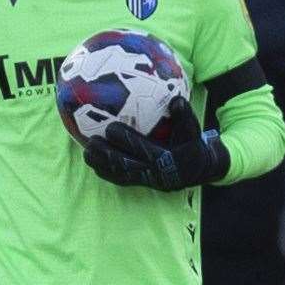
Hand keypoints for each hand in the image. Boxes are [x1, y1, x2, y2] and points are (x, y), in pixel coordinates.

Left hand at [82, 97, 230, 190]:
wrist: (198, 169)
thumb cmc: (192, 143)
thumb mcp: (193, 129)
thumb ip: (184, 115)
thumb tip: (176, 99)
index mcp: (166, 159)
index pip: (143, 150)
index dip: (126, 140)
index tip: (110, 128)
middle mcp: (155, 174)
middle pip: (127, 166)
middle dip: (107, 155)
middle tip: (91, 142)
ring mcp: (148, 181)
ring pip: (121, 176)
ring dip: (102, 166)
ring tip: (86, 154)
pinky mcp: (143, 185)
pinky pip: (122, 180)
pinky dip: (107, 174)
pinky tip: (94, 164)